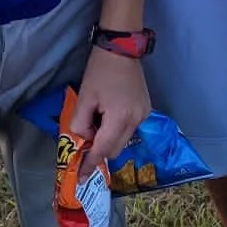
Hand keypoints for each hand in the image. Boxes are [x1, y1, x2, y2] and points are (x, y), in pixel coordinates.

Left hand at [72, 47, 151, 177]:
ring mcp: (144, 116)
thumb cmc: (100, 71)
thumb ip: (80, 125)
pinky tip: (109, 114)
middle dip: (99, 149)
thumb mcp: (84, 98)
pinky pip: (129, 129)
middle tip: (86, 137)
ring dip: (108, 139)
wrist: (122, 49)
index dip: (91, 164)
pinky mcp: (146, 110)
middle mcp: (136, 121)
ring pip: (123, 140)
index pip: (103, 150)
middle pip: (115, 149)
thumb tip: (83, 141)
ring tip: (98, 120)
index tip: (81, 178)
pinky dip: (117, 129)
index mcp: (120, 118)